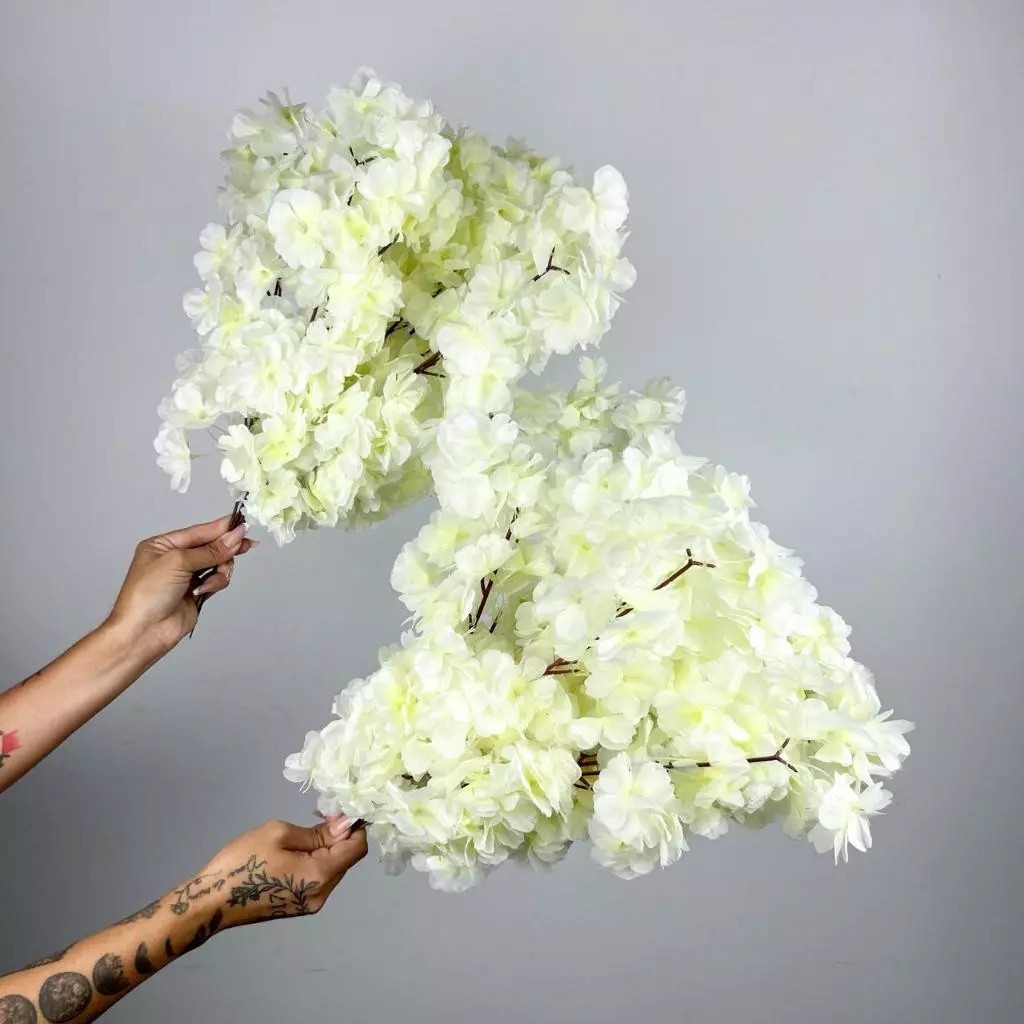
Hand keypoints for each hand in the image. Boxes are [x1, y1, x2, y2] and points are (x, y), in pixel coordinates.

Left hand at [106, 515, 255, 652]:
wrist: (144, 631)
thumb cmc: (148, 593)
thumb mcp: (178, 562)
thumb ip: (210, 549)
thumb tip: (235, 536)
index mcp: (163, 545)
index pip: (198, 532)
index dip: (221, 527)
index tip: (242, 523)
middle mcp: (175, 559)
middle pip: (211, 547)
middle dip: (225, 548)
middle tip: (246, 546)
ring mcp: (186, 577)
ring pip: (218, 564)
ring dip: (220, 569)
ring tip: (215, 578)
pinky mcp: (197, 593)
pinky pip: (217, 580)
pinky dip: (216, 583)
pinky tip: (205, 590)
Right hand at [171, 817, 367, 928]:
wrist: (210, 902)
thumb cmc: (242, 863)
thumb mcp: (278, 834)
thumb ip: (316, 832)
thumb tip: (344, 826)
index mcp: (320, 876)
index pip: (357, 848)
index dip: (354, 826)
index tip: (337, 811)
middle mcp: (321, 894)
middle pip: (346, 859)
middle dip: (339, 835)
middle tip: (319, 815)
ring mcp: (309, 904)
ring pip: (332, 869)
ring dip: (326, 848)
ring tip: (302, 832)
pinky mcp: (297, 906)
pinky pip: (318, 878)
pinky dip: (315, 861)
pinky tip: (296, 850)